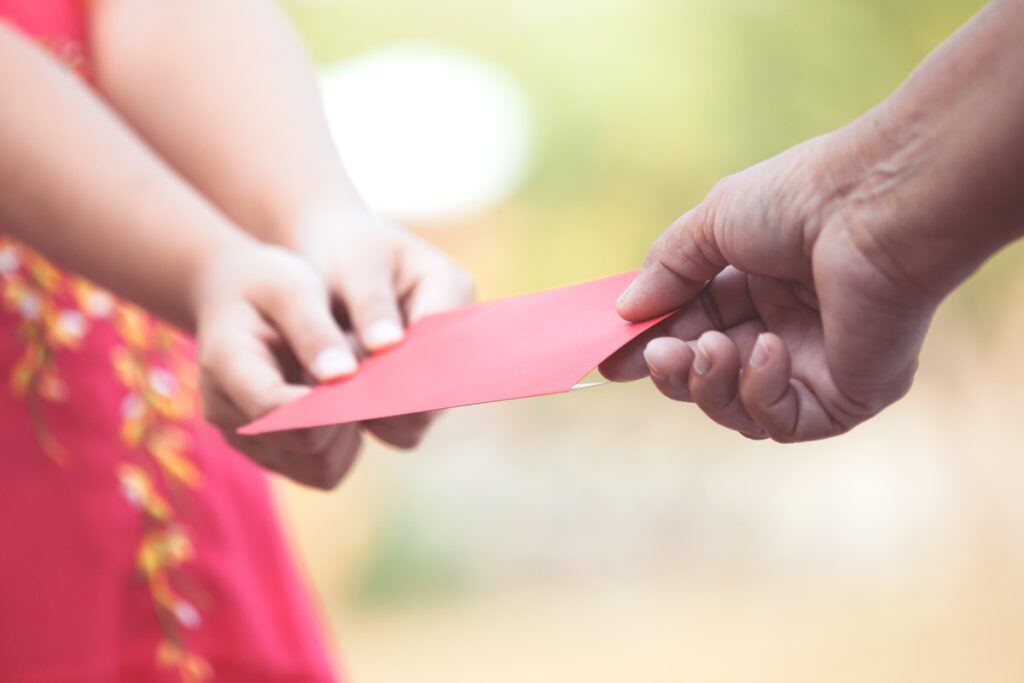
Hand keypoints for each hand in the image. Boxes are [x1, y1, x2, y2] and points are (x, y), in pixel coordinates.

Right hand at [195, 241, 364, 487]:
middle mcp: (227, 416)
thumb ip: (315, 330)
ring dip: (350, 435)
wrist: (233, 300)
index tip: (361, 374)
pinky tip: (342, 405)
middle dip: (348, 415)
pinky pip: (323, 472)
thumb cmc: (267, 286)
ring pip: (322, 470)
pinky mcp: (270, 455)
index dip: (332, 402)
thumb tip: (343, 377)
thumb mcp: (291, 287)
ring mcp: (247, 442)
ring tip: (348, 387)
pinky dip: (343, 446)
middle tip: (360, 372)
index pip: (281, 411)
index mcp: (227, 367)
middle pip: (311, 448)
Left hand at [291, 205, 475, 448]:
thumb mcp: (353, 265)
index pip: (445, 344)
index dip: (410, 374)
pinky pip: (402, 424)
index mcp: (452, 288)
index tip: (363, 389)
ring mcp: (440, 365)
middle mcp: (457, 332)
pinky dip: (372, 422)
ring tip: (336, 400)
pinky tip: (339, 405)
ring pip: (421, 417)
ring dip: (380, 417)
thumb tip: (387, 348)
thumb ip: (371, 305)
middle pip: (440, 390)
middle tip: (340, 405)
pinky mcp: (416, 388)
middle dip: (392, 402)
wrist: (329, 254)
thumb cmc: (341, 249)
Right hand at [601, 132, 941, 441]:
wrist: (872, 206)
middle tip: (655, 355)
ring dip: (710, 385)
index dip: (652, 346)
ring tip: (712, 349)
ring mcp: (816, 366)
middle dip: (674, 372)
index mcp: (758, 288)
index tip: (611, 359)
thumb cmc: (799, 200)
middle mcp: (787, 329)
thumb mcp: (711, 224)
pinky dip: (762, 392)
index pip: (693, 332)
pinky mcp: (847, 395)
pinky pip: (785, 422)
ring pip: (739, 412)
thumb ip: (667, 270)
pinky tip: (769, 348)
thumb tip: (625, 313)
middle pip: (710, 378)